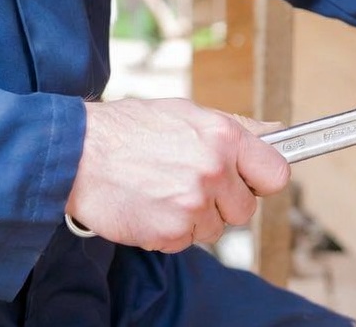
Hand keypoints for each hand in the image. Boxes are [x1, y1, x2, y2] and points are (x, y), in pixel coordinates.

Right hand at [65, 98, 288, 251]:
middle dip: (223, 202)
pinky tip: (150, 206)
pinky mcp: (170, 232)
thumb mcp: (187, 113)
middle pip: (246, 209)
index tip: (248, 181)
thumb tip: (278, 131)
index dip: (261, 179)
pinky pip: (185, 241)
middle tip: (191, 184)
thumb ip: (236, 128)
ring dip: (194, 217)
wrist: (77, 153)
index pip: (277, 174)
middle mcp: (214, 170)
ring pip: (215, 228)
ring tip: (163, 190)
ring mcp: (193, 204)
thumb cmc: (129, 129)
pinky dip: (169, 230)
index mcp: (223, 136)